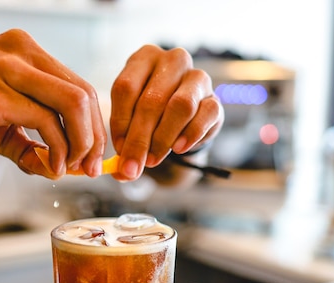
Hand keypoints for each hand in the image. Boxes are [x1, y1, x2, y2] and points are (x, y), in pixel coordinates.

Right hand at [0, 29, 106, 177]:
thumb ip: (28, 146)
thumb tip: (55, 170)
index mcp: (26, 52)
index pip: (79, 88)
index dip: (94, 127)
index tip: (90, 159)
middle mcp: (23, 51)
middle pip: (85, 94)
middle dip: (94, 138)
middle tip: (89, 170)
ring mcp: (10, 66)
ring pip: (75, 102)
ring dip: (81, 143)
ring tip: (69, 169)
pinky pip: (46, 120)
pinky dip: (57, 149)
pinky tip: (49, 168)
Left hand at [109, 45, 223, 180]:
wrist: (183, 117)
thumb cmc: (149, 115)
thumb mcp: (130, 121)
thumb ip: (124, 144)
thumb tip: (121, 172)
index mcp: (144, 58)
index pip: (126, 87)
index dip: (120, 122)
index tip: (118, 150)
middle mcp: (172, 60)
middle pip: (152, 100)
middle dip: (139, 139)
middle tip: (132, 166)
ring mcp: (197, 77)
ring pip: (181, 106)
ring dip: (163, 138)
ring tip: (153, 160)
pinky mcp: (215, 99)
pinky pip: (205, 116)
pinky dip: (190, 135)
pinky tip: (178, 149)